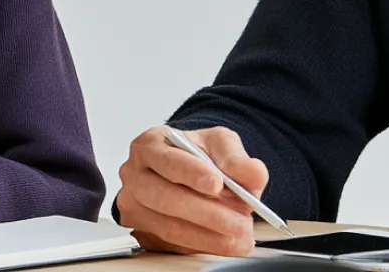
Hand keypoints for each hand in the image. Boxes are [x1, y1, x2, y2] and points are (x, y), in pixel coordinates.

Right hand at [116, 125, 268, 255]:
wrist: (189, 167)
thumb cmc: (198, 152)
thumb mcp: (221, 142)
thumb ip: (237, 156)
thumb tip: (253, 173)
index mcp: (151, 145)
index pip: (168, 160)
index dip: (192, 173)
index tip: (217, 184)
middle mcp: (136, 176)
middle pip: (166, 198)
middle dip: (207, 212)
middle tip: (239, 221)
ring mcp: (135, 207)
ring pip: (169, 226)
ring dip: (208, 234)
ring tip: (240, 235)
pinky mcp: (143, 232)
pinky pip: (172, 243)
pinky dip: (202, 244)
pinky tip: (226, 242)